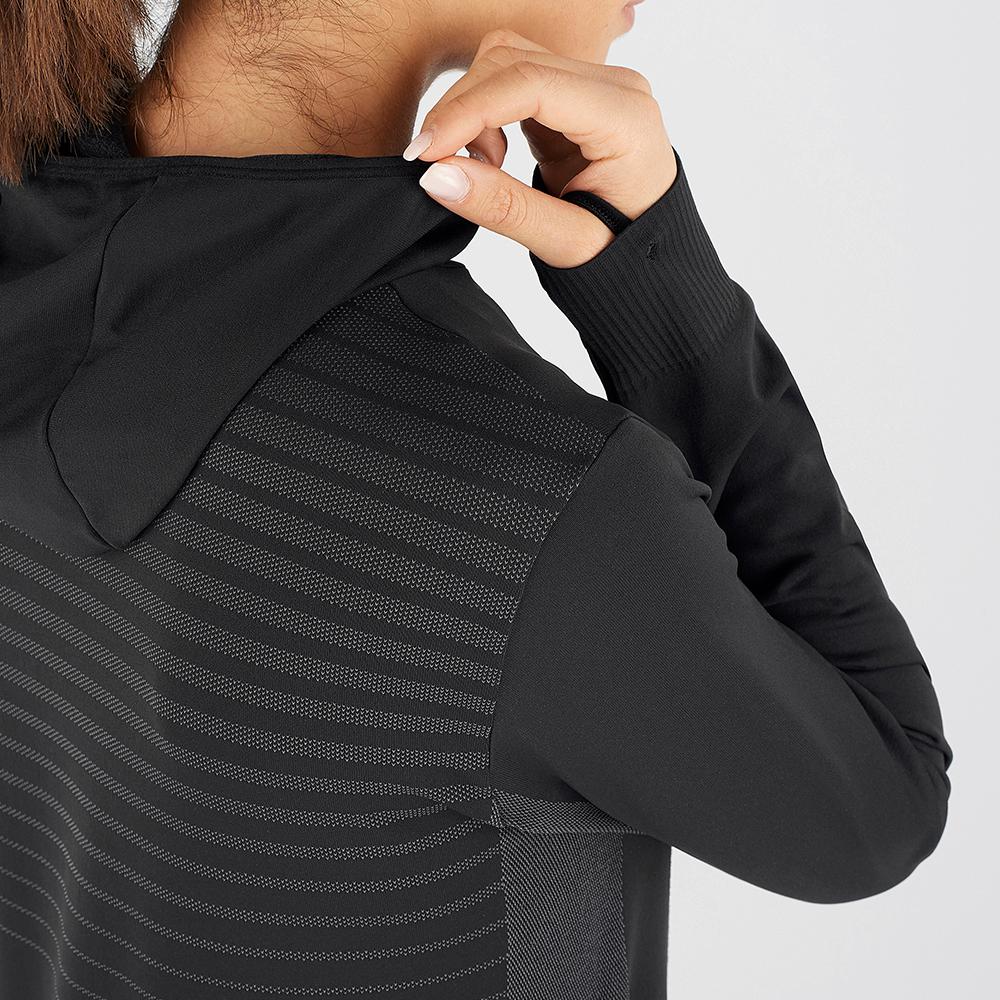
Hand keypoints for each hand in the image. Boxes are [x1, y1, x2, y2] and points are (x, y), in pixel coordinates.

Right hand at [403, 28, 677, 267]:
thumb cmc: (623, 255)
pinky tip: (493, 158)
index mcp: (625, 117)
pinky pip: (512, 83)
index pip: (530, 84)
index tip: (424, 153)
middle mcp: (613, 88)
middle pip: (512, 61)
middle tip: (442, 169)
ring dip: (473, 111)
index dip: (467, 112)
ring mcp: (593, 86)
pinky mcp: (571, 96)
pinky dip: (486, 116)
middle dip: (462, 110)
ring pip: (507, 62)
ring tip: (483, 168)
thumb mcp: (566, 244)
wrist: (650, 260)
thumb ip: (504, 209)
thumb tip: (435, 176)